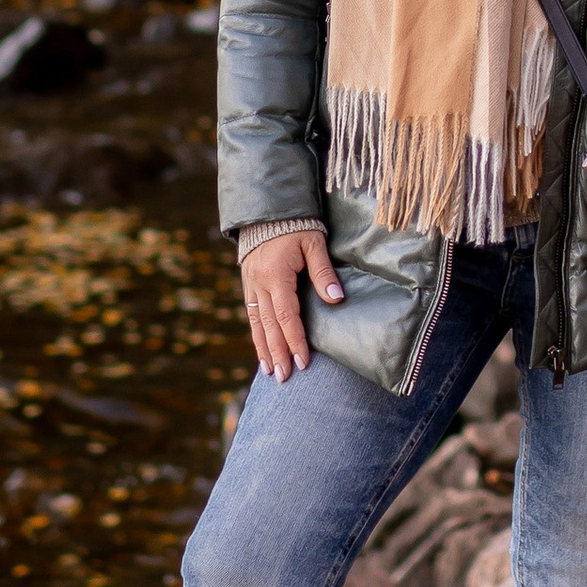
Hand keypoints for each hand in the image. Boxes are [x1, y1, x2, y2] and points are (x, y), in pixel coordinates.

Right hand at [240, 226, 342, 379]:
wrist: (267, 209)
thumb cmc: (296, 225)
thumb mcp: (314, 243)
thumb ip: (323, 272)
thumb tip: (337, 299)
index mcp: (276, 274)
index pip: (287, 315)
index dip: (296, 340)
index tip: (303, 361)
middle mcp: (260, 283)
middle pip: (270, 325)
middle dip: (278, 352)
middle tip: (285, 377)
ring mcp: (251, 284)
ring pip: (257, 322)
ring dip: (264, 348)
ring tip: (270, 372)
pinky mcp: (249, 284)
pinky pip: (253, 314)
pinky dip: (257, 334)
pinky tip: (262, 350)